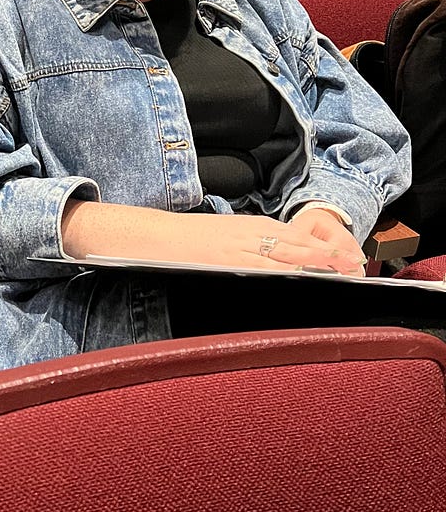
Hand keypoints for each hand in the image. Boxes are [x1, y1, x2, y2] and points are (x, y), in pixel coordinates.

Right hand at [62, 201, 367, 274]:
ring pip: (290, 258)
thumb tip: (281, 267)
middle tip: (357, 271)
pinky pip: (267, 271)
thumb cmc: (191, 241)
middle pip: (303, 248)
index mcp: (257, 226)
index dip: (328, 251)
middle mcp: (255, 235)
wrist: (155, 237)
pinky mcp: (232, 263)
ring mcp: (244, 250)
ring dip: (317, 267)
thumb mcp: (229, 237)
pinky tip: (303, 284)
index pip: (302, 239)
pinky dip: (288, 276)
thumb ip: (256, 247)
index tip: (350, 262)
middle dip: (332, 259)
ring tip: (342, 277)